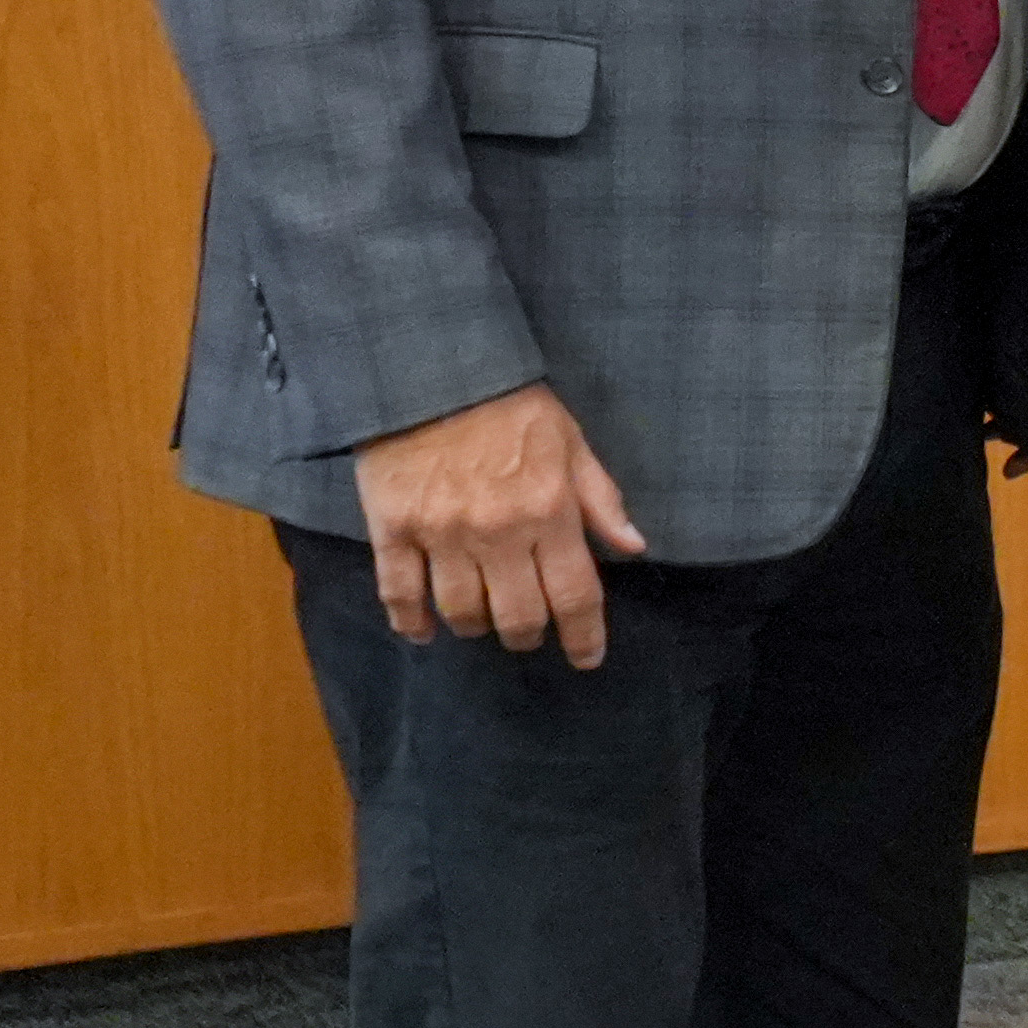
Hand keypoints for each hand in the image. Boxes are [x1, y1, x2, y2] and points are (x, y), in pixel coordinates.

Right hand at [353, 382, 647, 666]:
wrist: (431, 370)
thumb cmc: (510, 405)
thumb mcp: (571, 443)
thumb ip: (601, 500)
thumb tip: (634, 547)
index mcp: (549, 512)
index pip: (575, 595)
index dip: (585, 636)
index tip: (587, 657)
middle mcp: (499, 532)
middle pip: (518, 616)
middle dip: (528, 635)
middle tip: (528, 633)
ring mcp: (442, 534)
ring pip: (461, 612)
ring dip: (475, 628)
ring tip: (481, 623)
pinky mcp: (392, 529)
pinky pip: (399, 593)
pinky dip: (410, 622)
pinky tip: (421, 632)